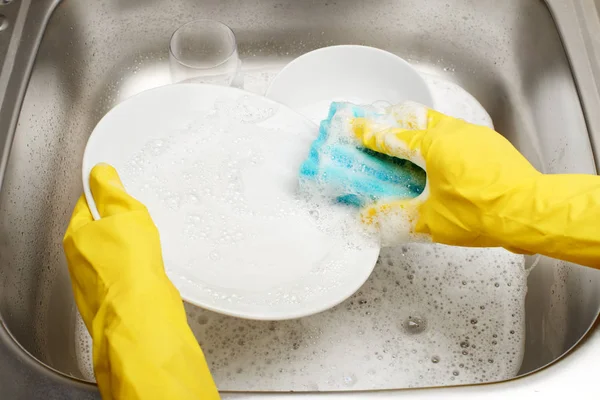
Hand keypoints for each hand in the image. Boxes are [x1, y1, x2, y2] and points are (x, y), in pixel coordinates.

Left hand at [63, 164, 218, 399]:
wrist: (140, 316)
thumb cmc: (129, 268)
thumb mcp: (126, 214)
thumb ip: (112, 191)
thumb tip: (102, 174)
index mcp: (76, 235)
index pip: (88, 203)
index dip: (108, 194)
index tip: (123, 192)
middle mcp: (79, 261)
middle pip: (101, 230)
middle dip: (123, 225)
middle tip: (143, 222)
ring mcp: (95, 283)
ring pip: (114, 255)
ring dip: (132, 249)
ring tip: (149, 248)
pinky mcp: (114, 299)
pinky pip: (126, 276)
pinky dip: (138, 271)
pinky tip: (151, 270)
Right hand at [351, 102, 540, 246]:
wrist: (530, 212)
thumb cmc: (480, 214)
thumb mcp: (430, 220)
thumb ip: (396, 217)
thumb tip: (368, 220)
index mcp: (434, 145)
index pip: (393, 136)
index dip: (371, 133)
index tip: (355, 127)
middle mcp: (453, 132)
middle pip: (417, 118)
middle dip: (396, 122)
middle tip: (380, 130)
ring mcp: (474, 135)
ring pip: (439, 124)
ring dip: (420, 132)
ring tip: (408, 147)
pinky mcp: (490, 144)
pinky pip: (457, 135)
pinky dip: (441, 141)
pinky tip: (440, 160)